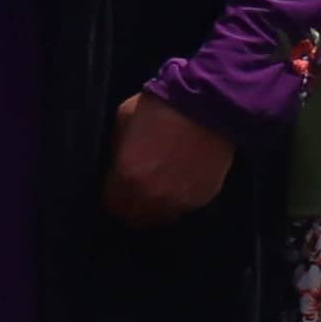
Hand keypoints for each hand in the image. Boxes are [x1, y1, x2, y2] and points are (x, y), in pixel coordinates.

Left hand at [100, 91, 231, 227]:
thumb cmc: (164, 106)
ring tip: (161, 187)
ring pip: (161, 218)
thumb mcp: (124, 119)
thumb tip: (118, 164)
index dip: (114, 196)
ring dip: (157, 207)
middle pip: (135, 218)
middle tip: (138, 190)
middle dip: (133, 206)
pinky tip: (181, 180)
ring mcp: (178, 200)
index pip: (112, 205)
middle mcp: (151, 195)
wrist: (208, 103)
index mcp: (126, 175)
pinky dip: (180, 199)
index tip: (118, 189)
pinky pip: (184, 208)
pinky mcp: (202, 198)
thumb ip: (118, 149)